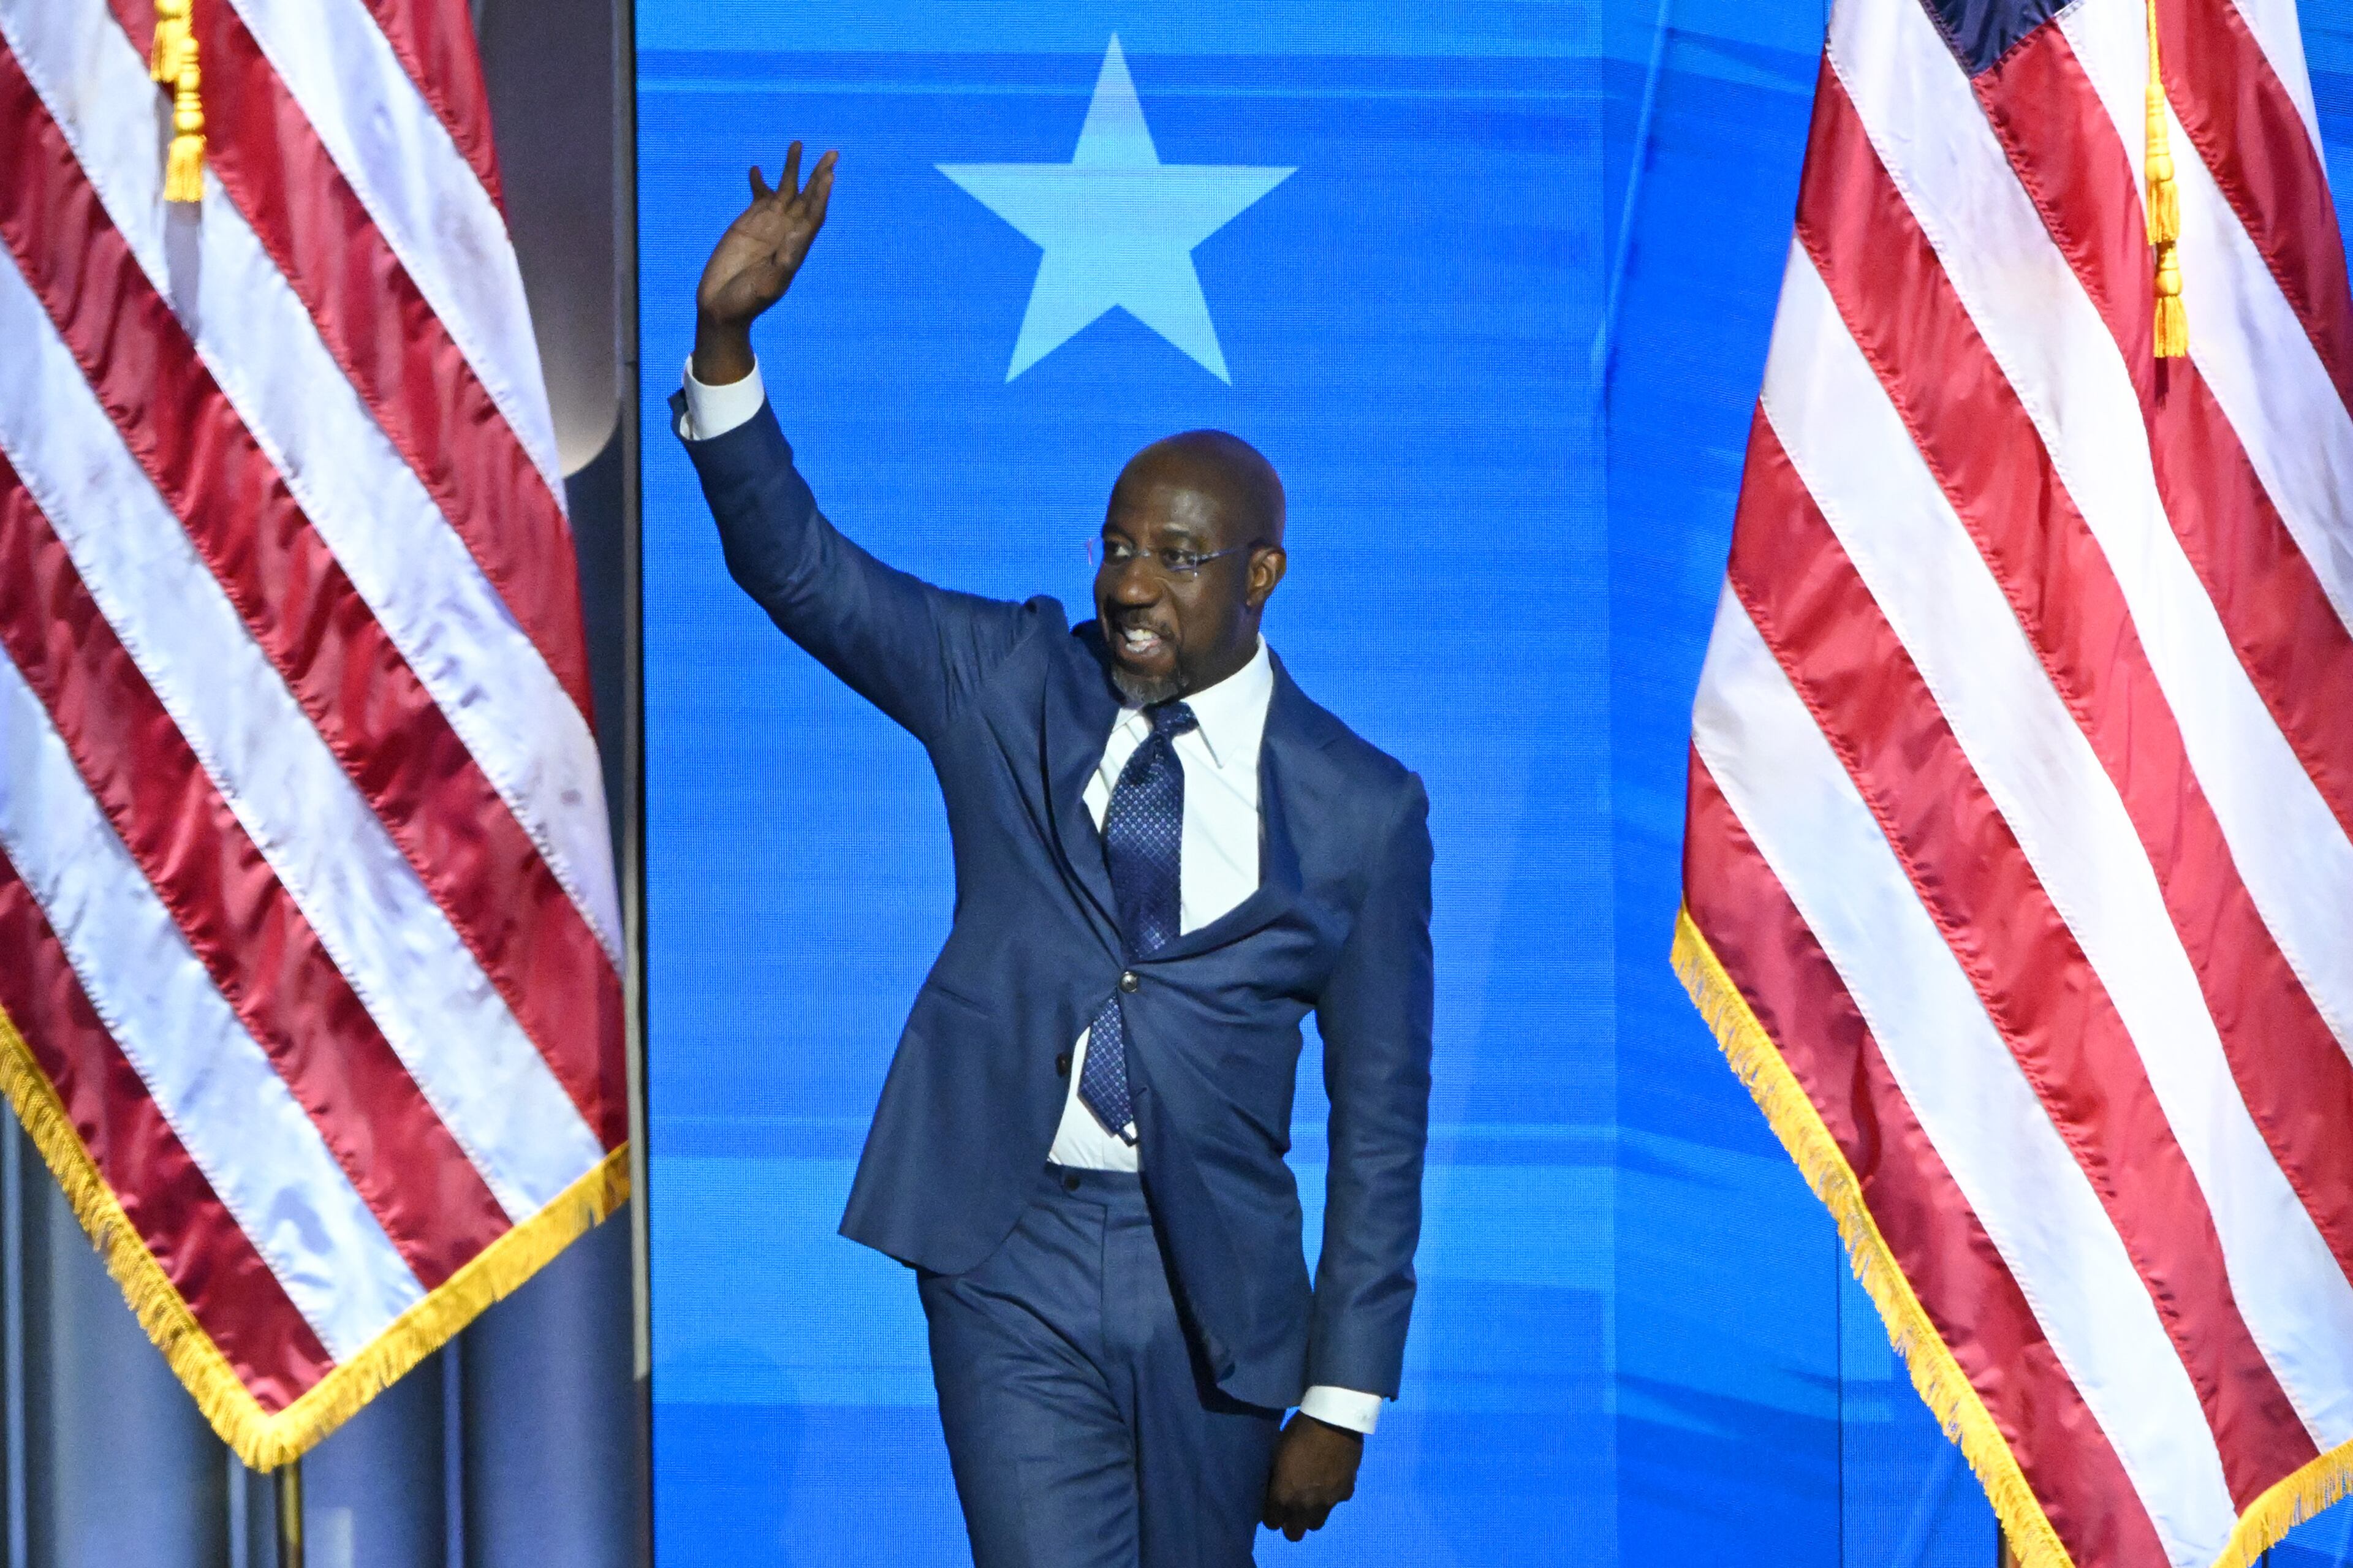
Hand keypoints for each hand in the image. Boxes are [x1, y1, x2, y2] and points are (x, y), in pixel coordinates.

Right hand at [692, 140, 836, 384]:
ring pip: (785, 190)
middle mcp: (786, 233)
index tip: (829, 175)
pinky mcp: (747, 223)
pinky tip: (757, 170)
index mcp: (796, 248)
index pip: (815, 215)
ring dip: (792, 169)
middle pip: (808, 197)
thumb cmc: (748, 302)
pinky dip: (759, 183)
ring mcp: (767, 226)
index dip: (822, 195)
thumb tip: (799, 234)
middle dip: (819, 175)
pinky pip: (759, 196)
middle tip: (833, 153)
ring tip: (798, 144)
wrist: (721, 307)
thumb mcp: (771, 284)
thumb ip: (785, 260)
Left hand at [1260, 1411, 1361, 1541]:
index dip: (1271, 1515)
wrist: (1334, 1421)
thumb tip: (1276, 1486)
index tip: (1272, 1506)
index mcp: (1283, 1496)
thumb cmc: (1299, 1432)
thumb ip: (1277, 1477)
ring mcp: (1328, 1502)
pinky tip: (1331, 1480)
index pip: (1271, 1522)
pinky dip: (1332, 1496)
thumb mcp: (1277, 1453)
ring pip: (1316, 1524)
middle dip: (1290, 1524)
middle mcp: (1305, 1506)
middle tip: (1290, 1508)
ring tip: (1310, 1498)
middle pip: (1294, 1534)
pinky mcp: (1346, 1492)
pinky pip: (1336, 1502)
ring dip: (1311, 1515)